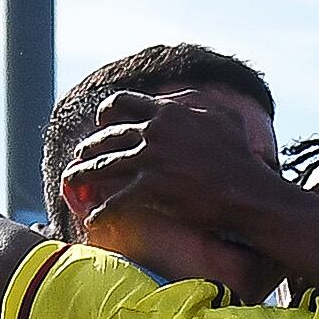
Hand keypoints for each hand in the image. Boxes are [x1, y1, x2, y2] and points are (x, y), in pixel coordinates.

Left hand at [57, 90, 279, 235]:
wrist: (249, 192)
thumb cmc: (242, 158)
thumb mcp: (225, 119)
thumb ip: (202, 105)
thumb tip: (192, 99)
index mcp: (167, 111)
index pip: (123, 102)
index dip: (106, 111)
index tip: (101, 121)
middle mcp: (154, 132)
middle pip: (107, 135)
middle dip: (89, 145)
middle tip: (80, 154)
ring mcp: (150, 160)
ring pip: (103, 165)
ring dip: (82, 173)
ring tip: (69, 181)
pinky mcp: (150, 188)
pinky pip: (116, 200)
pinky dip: (101, 211)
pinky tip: (91, 219)